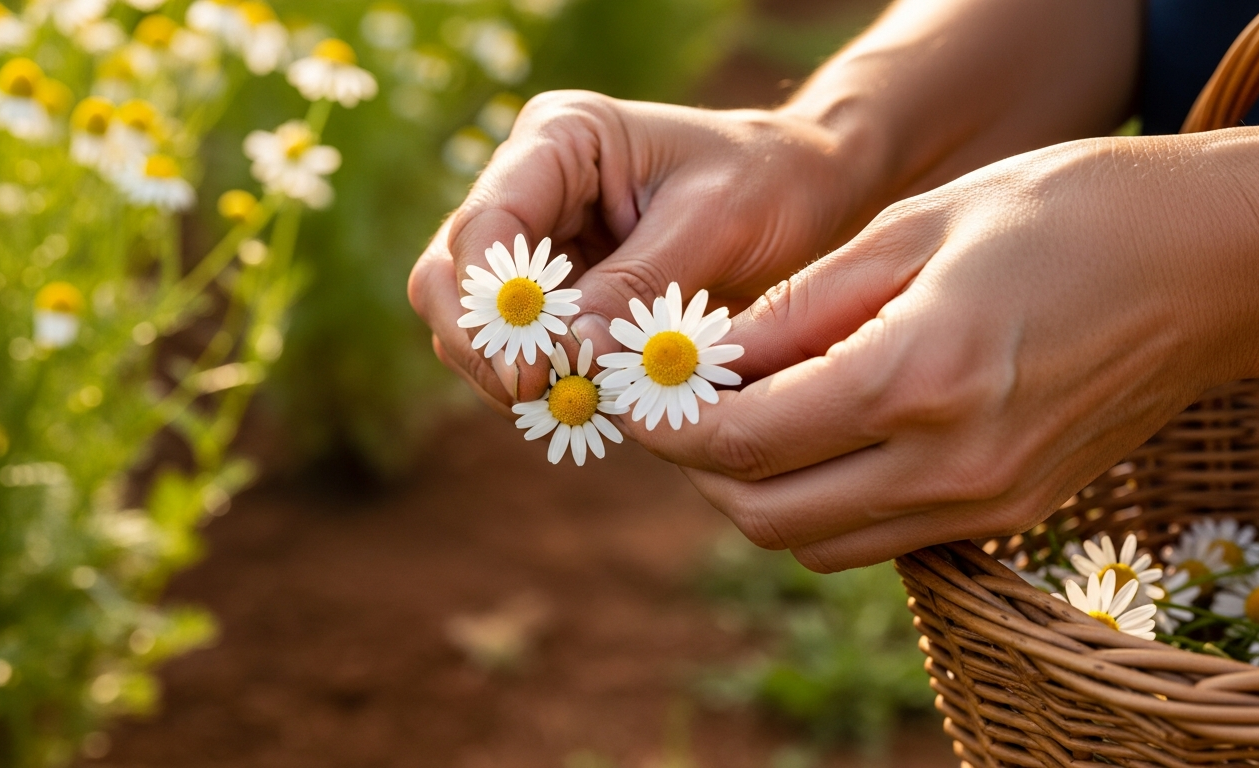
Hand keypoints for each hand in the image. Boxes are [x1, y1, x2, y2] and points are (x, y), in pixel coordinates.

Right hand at [408, 90, 870, 412]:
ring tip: (574, 403)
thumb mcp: (717, 221)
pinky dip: (540, 380)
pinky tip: (589, 400)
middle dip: (483, 343)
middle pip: (450, 275)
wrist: (808, 193)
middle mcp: (531, 185)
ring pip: (470, 320)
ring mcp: (538, 241)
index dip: (494, 303)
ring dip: (506, 370)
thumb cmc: (772, 182)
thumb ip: (642, 283)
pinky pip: (517, 347)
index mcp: (561, 137)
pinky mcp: (557, 293)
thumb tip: (575, 352)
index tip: (535, 369)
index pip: (486, 223)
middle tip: (538, 396)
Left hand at [631, 129, 1258, 571]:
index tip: (640, 392)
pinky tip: (826, 437)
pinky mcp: (1008, 516)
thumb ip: (799, 309)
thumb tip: (711, 360)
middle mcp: (949, 464)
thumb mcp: (912, 229)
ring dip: (760, 495)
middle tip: (684, 408)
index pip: (744, 442)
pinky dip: (826, 505)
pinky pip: (879, 538)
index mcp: (916, 377)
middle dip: (702, 469)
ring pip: (817, 543)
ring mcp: (984, 502)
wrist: (1207, 265)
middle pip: (765, 516)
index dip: (670, 424)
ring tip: (749, 419)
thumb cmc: (1063, 214)